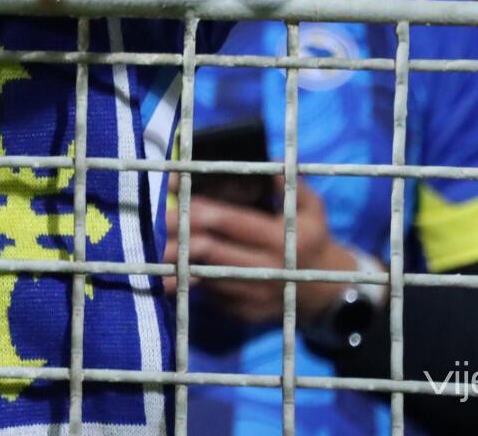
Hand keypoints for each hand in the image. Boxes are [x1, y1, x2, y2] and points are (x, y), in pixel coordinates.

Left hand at [162, 174, 360, 323]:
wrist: (324, 292)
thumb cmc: (311, 239)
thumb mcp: (312, 209)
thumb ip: (291, 185)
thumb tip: (268, 164)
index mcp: (282, 239)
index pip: (230, 221)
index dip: (199, 207)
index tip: (175, 193)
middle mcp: (268, 269)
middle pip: (210, 250)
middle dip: (179, 235)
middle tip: (154, 221)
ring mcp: (254, 295)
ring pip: (206, 274)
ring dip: (178, 260)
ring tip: (154, 245)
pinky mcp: (243, 313)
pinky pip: (211, 293)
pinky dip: (191, 279)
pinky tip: (171, 268)